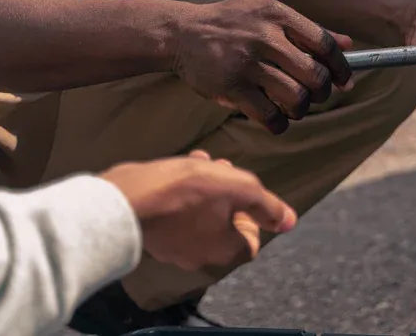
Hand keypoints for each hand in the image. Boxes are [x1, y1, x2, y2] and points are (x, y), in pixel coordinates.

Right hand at [101, 150, 295, 271]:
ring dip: (207, 187)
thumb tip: (290, 221)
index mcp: (225, 251)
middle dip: (229, 193)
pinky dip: (184, 193)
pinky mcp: (153, 235)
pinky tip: (180, 167)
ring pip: (201, 215)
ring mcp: (173, 249)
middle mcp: (200, 257)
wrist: (125, 198)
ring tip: (202, 160)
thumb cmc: (187, 191)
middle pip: (226, 225)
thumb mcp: (239, 188)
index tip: (244, 193)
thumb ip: (268, 205)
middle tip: (224, 168)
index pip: (252, 239)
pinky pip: (177, 215)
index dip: (254, 214)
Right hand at [171, 0, 352, 133]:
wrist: (183, 33)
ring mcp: (247, 63)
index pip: (324, 43)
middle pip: (314, 74)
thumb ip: (308, 29)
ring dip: (301, 109)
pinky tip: (277, 119)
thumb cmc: (233, 23)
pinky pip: (269, 115)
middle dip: (322, 92)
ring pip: (295, 97)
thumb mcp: (269, 13)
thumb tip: (349, 45)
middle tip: (316, 95)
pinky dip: (279, 123)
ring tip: (295, 107)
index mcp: (278, 15)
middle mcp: (265, 37)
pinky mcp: (231, 86)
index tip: (344, 80)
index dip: (340, 66)